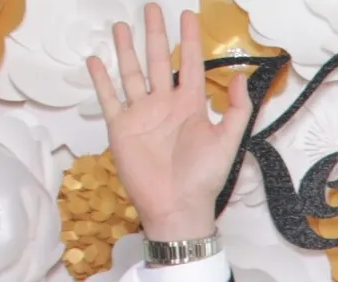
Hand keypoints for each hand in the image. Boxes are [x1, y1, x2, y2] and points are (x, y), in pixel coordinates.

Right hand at [86, 5, 251, 242]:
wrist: (177, 206)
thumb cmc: (204, 178)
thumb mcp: (228, 142)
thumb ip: (237, 111)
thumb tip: (242, 78)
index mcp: (191, 106)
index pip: (191, 64)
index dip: (190, 39)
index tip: (187, 14)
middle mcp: (165, 104)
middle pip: (159, 61)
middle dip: (155, 34)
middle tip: (151, 7)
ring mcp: (141, 114)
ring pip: (132, 73)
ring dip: (126, 50)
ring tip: (122, 25)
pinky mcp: (121, 127)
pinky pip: (109, 98)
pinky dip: (101, 80)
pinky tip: (96, 60)